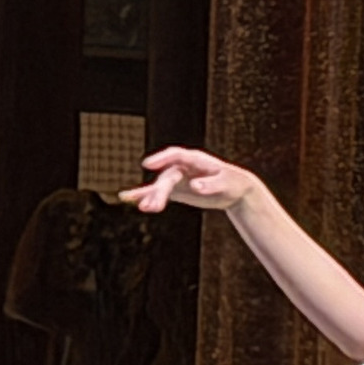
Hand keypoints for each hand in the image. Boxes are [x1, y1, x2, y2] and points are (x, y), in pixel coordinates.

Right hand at [128, 146, 264, 214]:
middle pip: (167, 178)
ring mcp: (177, 177)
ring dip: (151, 197)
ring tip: (143, 208)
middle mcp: (182, 167)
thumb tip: (194, 186)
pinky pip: (158, 193)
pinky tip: (128, 199)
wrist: (234, 189)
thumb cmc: (232, 183)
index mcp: (195, 159)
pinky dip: (145, 196)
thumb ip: (210, 185)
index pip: (176, 156)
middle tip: (151, 207)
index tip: (147, 165)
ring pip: (161, 187)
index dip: (161, 159)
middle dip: (159, 192)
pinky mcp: (175, 189)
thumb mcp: (225, 184)